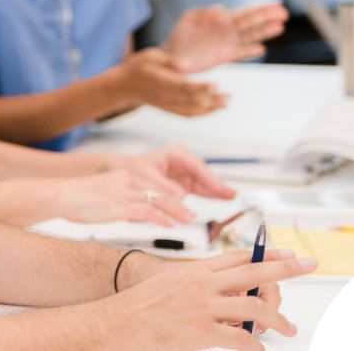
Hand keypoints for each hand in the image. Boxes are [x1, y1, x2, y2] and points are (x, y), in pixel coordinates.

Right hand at [51, 170, 191, 226]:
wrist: (61, 195)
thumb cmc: (78, 198)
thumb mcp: (106, 195)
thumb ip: (124, 202)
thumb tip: (137, 214)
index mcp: (126, 176)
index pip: (156, 185)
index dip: (172, 195)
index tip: (183, 204)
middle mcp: (129, 181)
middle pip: (162, 191)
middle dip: (180, 204)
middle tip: (193, 214)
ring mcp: (125, 193)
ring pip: (159, 200)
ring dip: (176, 211)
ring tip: (189, 220)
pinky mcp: (119, 206)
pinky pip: (146, 210)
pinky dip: (161, 218)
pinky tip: (169, 224)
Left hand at [106, 146, 236, 203]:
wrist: (122, 172)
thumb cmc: (133, 169)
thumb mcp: (147, 178)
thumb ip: (165, 188)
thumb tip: (181, 198)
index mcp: (175, 154)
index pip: (196, 166)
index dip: (209, 178)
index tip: (218, 188)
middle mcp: (182, 162)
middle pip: (203, 174)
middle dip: (217, 184)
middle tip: (231, 193)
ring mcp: (183, 173)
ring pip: (203, 182)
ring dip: (215, 190)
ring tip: (230, 196)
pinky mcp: (182, 183)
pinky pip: (198, 189)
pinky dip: (208, 194)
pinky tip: (219, 198)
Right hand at [111, 250, 315, 349]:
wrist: (120, 321)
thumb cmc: (141, 304)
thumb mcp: (171, 281)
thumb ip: (198, 282)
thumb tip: (226, 288)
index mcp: (197, 270)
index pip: (239, 257)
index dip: (266, 255)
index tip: (286, 255)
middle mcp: (205, 284)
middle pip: (255, 273)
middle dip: (286, 269)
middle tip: (309, 266)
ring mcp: (204, 308)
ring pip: (254, 309)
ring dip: (278, 320)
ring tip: (289, 329)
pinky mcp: (202, 332)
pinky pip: (239, 340)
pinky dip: (255, 346)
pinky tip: (261, 350)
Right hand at [113, 48, 226, 116]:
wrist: (123, 87)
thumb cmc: (138, 67)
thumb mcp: (150, 56)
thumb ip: (168, 60)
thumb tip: (187, 65)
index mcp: (162, 82)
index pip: (184, 87)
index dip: (201, 88)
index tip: (217, 85)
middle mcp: (166, 96)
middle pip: (192, 100)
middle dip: (212, 99)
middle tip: (229, 95)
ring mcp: (167, 105)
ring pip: (192, 110)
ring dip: (210, 108)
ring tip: (226, 103)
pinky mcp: (168, 109)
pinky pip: (187, 115)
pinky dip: (202, 114)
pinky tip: (213, 109)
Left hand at [162, 3, 288, 72]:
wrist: (172, 57)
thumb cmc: (179, 37)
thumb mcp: (189, 18)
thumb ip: (204, 12)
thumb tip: (221, 8)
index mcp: (221, 20)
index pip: (245, 12)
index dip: (260, 8)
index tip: (276, 4)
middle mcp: (228, 31)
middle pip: (252, 23)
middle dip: (268, 18)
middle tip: (284, 14)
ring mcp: (227, 44)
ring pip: (250, 37)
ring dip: (264, 33)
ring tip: (279, 28)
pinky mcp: (223, 57)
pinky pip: (239, 54)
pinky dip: (249, 51)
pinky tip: (260, 49)